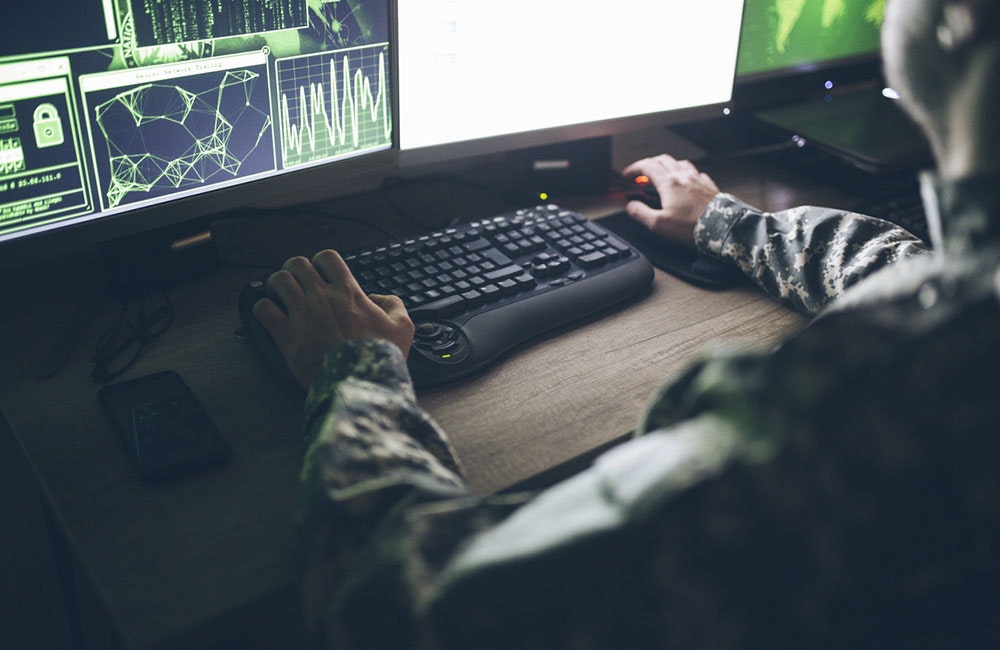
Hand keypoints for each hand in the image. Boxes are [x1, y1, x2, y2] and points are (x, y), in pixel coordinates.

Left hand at [252, 250, 414, 388]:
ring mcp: (303, 315)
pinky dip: (262, 309)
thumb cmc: (381, 357)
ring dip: (275, 286)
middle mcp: (323, 298)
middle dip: (294, 271)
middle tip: (296, 284)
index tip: (320, 274)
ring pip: (278, 280)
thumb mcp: (402, 328)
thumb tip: (379, 297)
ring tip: (278, 296)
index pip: (327, 258)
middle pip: (297, 264)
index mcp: (348, 293)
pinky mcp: (287, 336)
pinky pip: (263, 309)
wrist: (362, 384)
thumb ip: (394, 305)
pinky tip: (269, 316)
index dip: (320, 262)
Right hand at [622, 154, 719, 247]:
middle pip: (662, 160)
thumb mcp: (658, 224)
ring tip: (662, 175)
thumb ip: (640, 213)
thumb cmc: (692, 227)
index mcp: (669, 183)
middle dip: (648, 164)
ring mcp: (698, 180)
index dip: (634, 169)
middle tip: (641, 174)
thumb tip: (631, 206)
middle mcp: (683, 177)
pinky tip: (686, 182)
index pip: (646, 166)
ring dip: (668, 166)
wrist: (722, 228)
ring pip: (680, 163)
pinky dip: (686, 174)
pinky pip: (696, 174)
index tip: (627, 176)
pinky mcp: (709, 187)